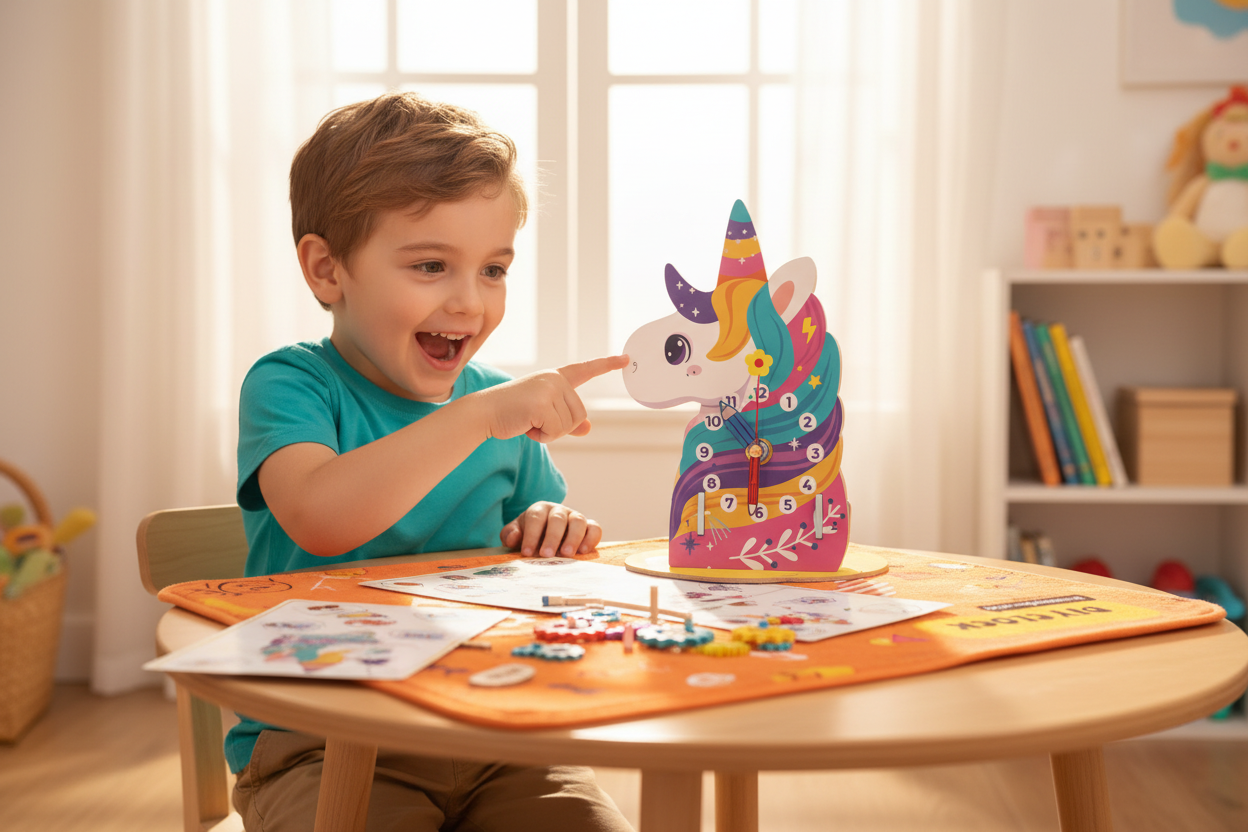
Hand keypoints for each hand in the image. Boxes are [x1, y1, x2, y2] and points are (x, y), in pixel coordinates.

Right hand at [478, 354, 629, 442]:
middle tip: (535, 420)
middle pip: (579, 414)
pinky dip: (542, 436)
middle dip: (559, 427)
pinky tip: (526, 425)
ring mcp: (549, 389)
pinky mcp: (541, 403)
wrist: (484, 413)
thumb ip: (566, 421)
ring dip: (549, 432)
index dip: (607, 364)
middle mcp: (555, 379)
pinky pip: (556, 431)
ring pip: (568, 425)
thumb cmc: (513, 413)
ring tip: (528, 420)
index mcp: (556, 377)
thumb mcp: (543, 416)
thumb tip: (588, 428)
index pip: (586, 369)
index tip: (626, 358)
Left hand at [500, 501, 603, 556]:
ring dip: (573, 537)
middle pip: (557, 519)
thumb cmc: (529, 536)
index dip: (531, 534)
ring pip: (578, 521)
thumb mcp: (516, 534)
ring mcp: (575, 517)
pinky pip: (594, 528)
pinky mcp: (589, 527)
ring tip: (566, 554)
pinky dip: (591, 538)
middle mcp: (559, 511)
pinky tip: (583, 551)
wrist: (547, 536)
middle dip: (552, 537)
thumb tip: (514, 538)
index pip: (536, 517)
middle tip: (546, 555)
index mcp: (540, 510)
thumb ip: (510, 535)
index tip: (527, 552)